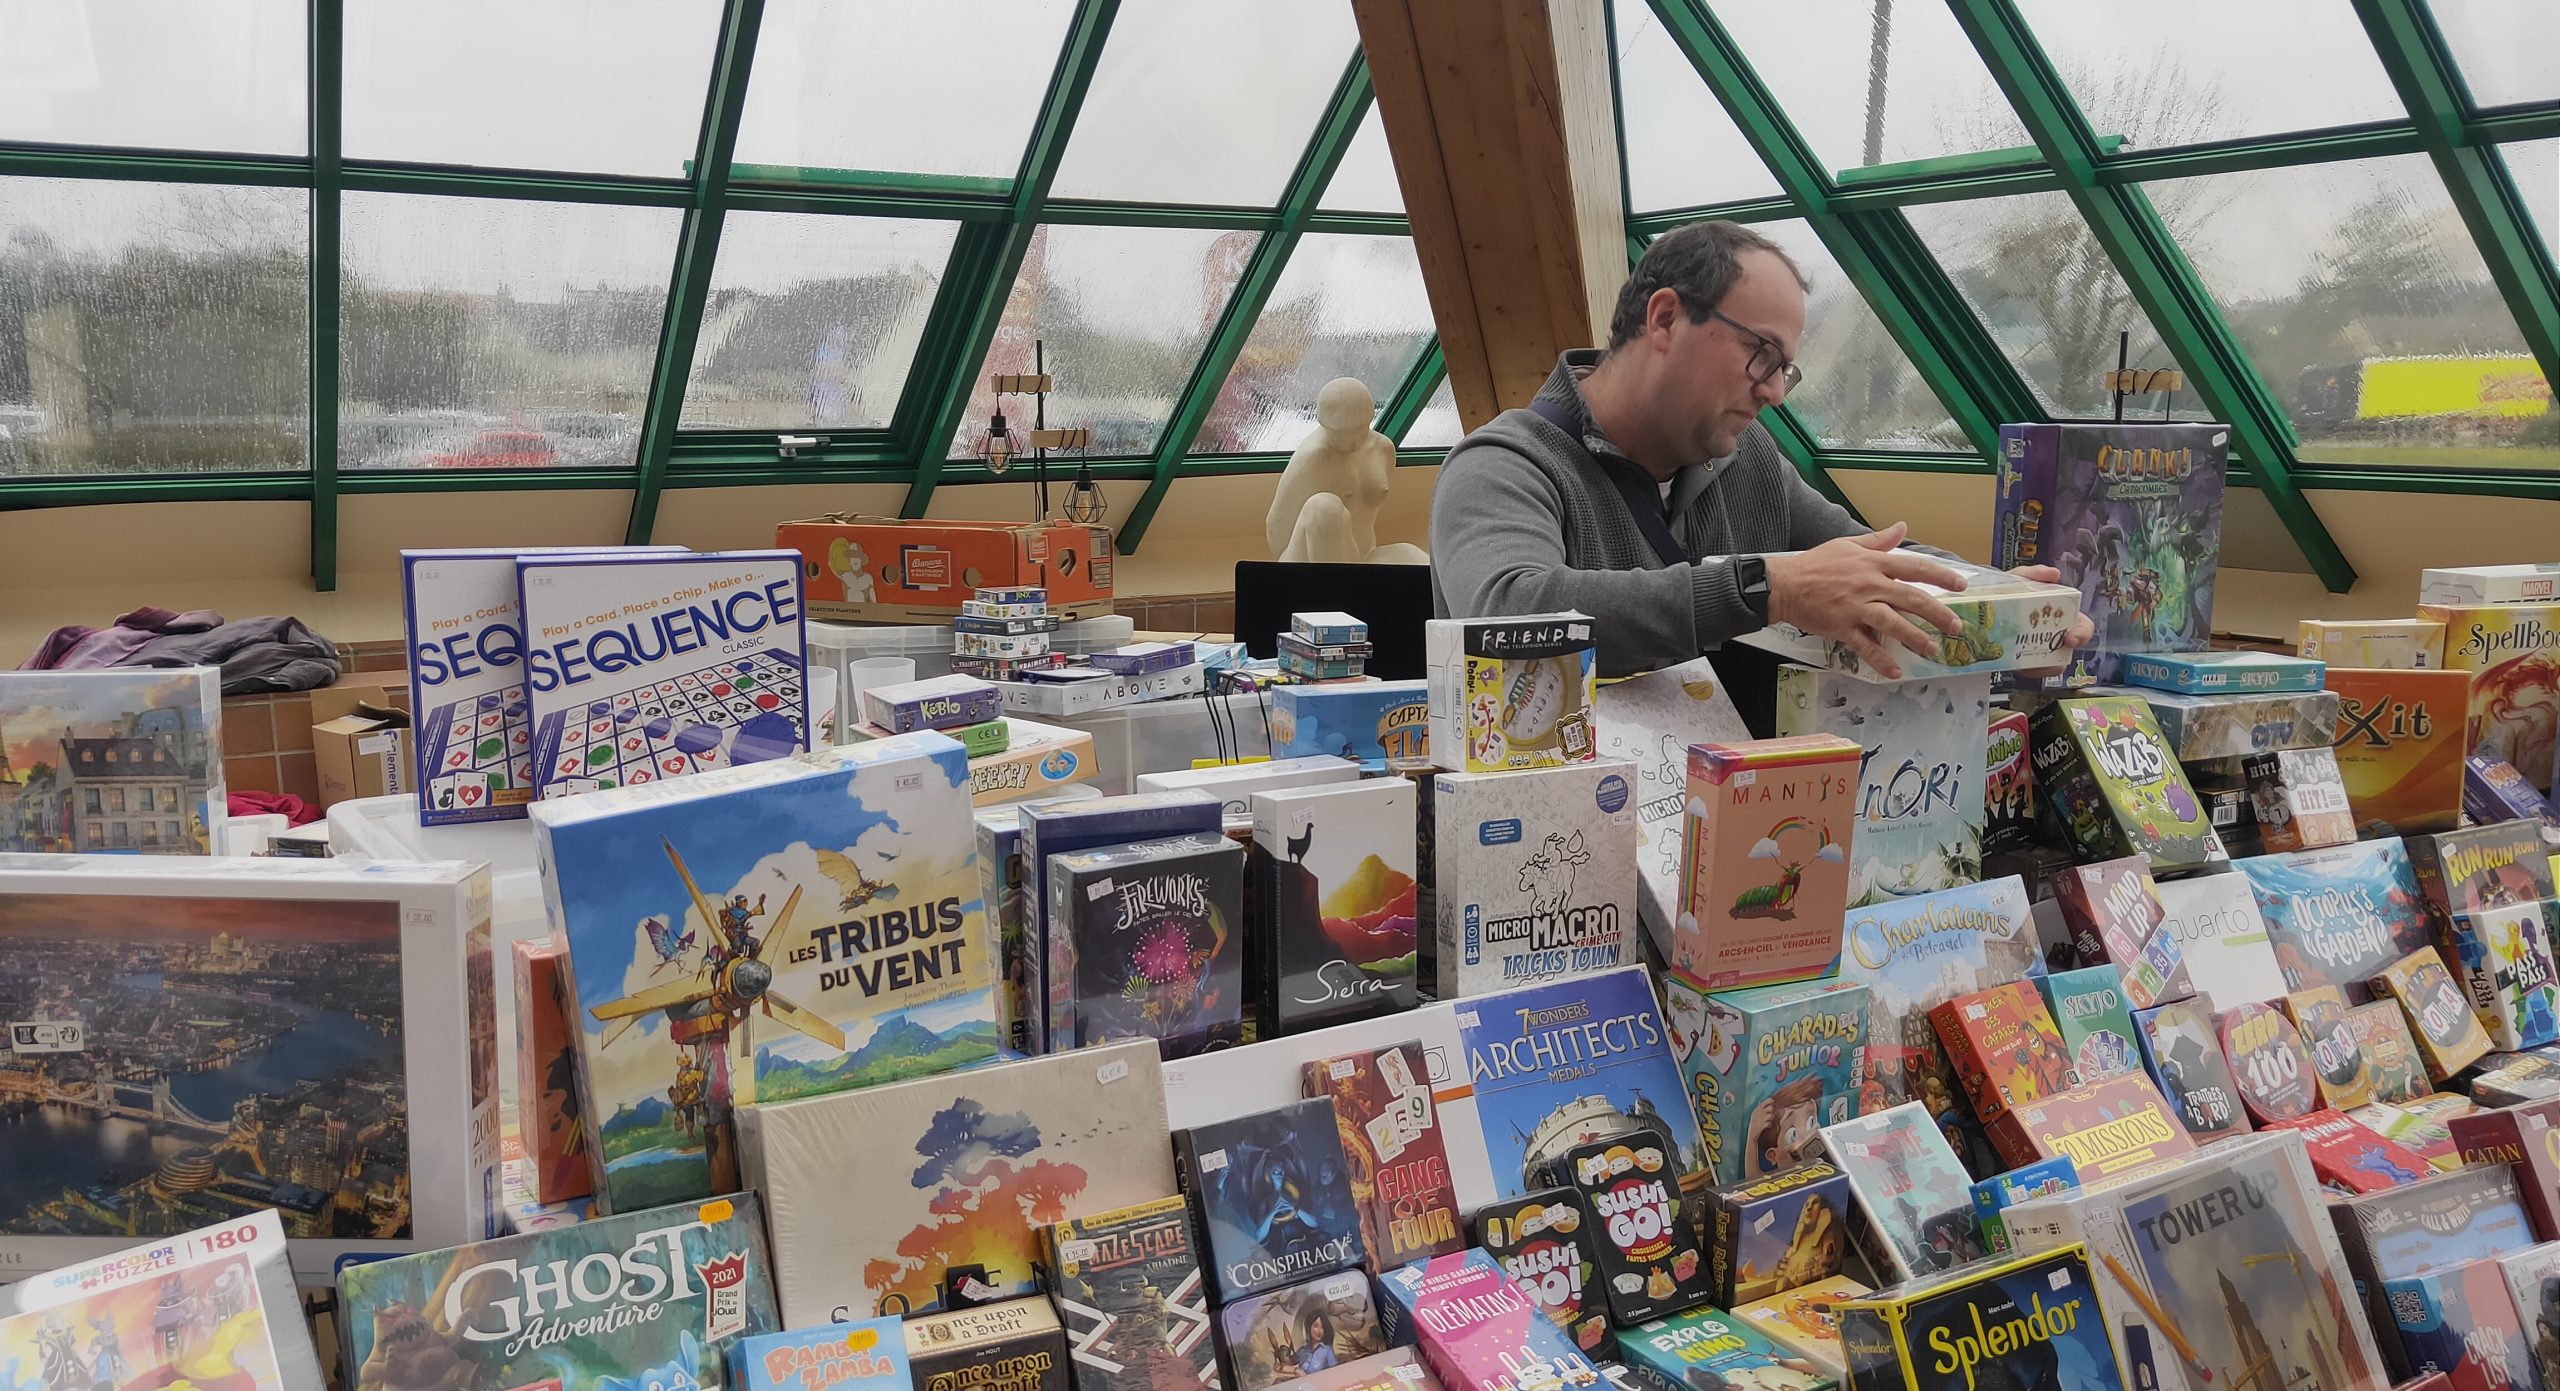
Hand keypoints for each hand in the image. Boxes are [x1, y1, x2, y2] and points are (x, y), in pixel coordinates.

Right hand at [1763, 522, 1967, 680]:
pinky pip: (1866, 646)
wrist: (1785, 584)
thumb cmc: (1815, 563)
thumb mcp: (1848, 545)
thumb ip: (1878, 540)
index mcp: (1873, 563)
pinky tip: (1895, 671)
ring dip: (1915, 638)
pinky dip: (1881, 660)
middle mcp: (1869, 585)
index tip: (1960, 585)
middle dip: (1937, 613)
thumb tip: (1902, 527)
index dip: (1940, 576)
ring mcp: (1856, 608)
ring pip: (1893, 624)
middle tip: (1955, 626)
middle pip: (1911, 599)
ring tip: (1932, 649)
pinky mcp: (1843, 627)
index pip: (1914, 568)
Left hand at [2008, 564, 2095, 676]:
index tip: (2071, 638)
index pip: (2083, 626)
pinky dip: (2027, 670)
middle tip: (2049, 657)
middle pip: (2070, 651)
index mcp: (2060, 615)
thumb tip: (2054, 574)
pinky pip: (2032, 672)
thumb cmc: (2008, 594)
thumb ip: (2034, 574)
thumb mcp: (2019, 580)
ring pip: (2053, 666)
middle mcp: (2055, 634)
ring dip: (2043, 666)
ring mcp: (2042, 650)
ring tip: (2028, 663)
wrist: (1980, 609)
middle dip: (2063, 656)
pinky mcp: (2026, 663)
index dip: (2083, 633)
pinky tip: (2018, 666)